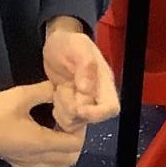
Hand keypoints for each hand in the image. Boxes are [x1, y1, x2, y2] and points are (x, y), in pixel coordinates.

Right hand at [0, 83, 86, 166]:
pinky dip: (44, 166)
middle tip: (67, 124)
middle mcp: (37, 158)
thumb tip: (60, 87)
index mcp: (42, 142)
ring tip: (57, 138)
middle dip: (74, 142)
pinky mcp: (15, 165)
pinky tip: (39, 152)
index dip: (79, 130)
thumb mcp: (21, 95)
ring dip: (62, 157)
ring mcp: (26, 165)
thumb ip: (44, 91)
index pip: (75, 144)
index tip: (73, 115)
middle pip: (70, 159)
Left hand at [43, 17, 120, 132]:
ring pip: (77, 123)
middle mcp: (97, 96)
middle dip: (72, 107)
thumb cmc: (68, 43)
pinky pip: (67, 123)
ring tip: (58, 91)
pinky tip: (55, 97)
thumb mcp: (76, 46)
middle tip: (60, 91)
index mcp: (103, 82)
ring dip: (63, 111)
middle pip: (90, 118)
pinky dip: (58, 114)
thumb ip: (85, 64)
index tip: (78, 108)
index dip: (97, 114)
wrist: (56, 45)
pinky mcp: (72, 109)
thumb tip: (87, 88)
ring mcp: (84, 104)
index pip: (110, 108)